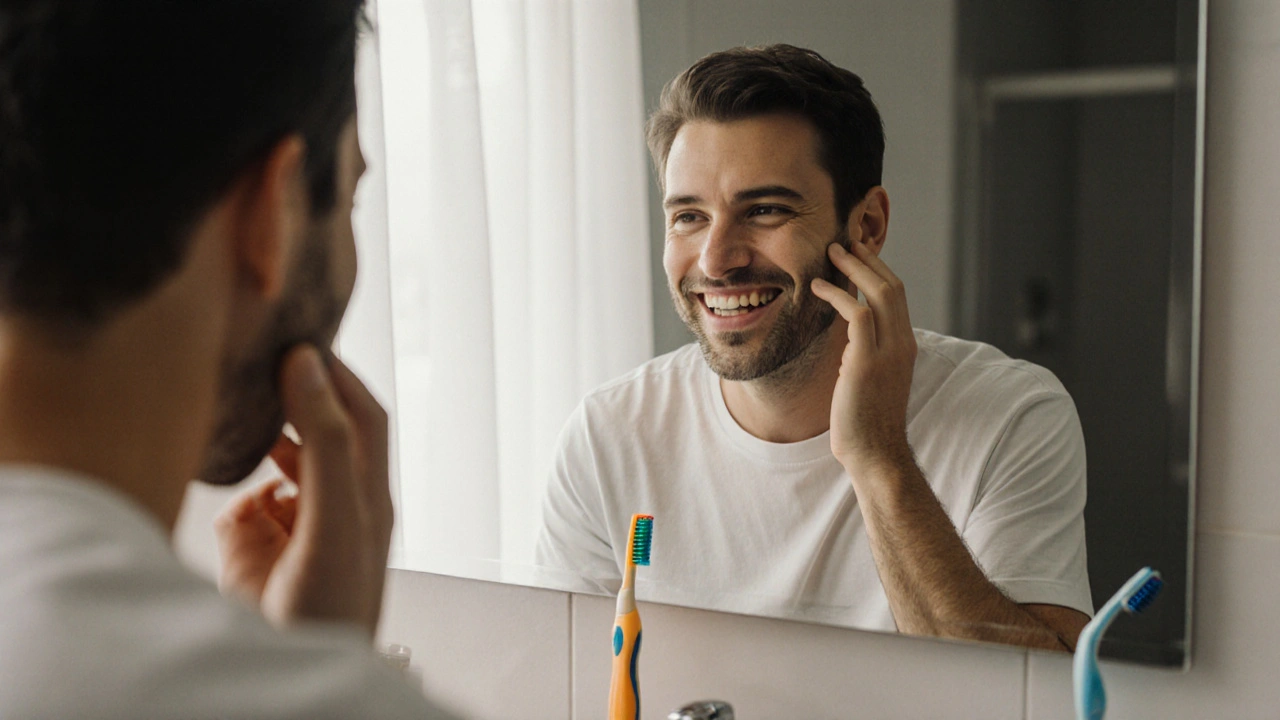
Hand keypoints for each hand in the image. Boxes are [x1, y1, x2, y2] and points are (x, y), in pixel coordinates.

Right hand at [213, 345, 393, 636]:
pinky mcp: (252, 553)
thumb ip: (323, 439)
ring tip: (237, 407)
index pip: (361, 413)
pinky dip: (234, 493)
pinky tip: (231, 494)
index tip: (301, 337)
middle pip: (318, 430)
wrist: (293, 669)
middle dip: (293, 396)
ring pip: (275, 464)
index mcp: (367, 491)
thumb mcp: (337, 513)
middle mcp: (332, 502)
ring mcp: (292, 526)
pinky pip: (240, 506)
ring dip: (260, 441)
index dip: (337, 373)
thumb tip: (307, 364)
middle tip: (259, 356)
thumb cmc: (332, 600)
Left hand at [811, 241, 917, 472]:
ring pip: (881, 293)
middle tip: (846, 241)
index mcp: (905, 347)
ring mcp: (889, 353)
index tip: (858, 253)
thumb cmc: (865, 423)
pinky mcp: (867, 362)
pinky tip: (817, 288)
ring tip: (831, 252)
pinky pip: (858, 314)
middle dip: (869, 259)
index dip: (878, 270)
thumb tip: (849, 341)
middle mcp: (902, 344)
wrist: (874, 454)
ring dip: (854, 268)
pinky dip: (838, 294)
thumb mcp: (868, 380)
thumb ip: (864, 355)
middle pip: (893, 286)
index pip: (897, 296)